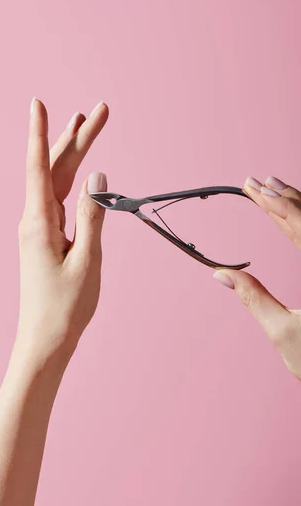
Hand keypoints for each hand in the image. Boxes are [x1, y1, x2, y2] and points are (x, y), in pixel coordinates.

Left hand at [16, 98, 108, 362]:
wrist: (46, 340)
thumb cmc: (66, 306)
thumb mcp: (88, 260)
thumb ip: (92, 215)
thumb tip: (97, 176)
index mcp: (39, 221)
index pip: (39, 166)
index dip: (40, 132)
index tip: (39, 103)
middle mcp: (35, 218)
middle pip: (55, 167)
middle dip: (77, 137)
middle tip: (100, 110)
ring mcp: (40, 227)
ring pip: (57, 180)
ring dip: (74, 153)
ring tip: (86, 125)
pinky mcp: (47, 236)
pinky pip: (59, 197)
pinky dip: (70, 177)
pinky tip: (79, 169)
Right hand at [213, 176, 300, 378]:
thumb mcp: (284, 332)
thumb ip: (252, 298)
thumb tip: (220, 274)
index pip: (298, 226)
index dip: (274, 205)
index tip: (253, 188)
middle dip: (282, 197)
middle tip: (256, 181)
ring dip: (295, 204)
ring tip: (273, 187)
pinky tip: (294, 214)